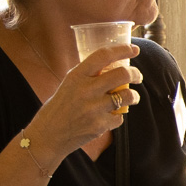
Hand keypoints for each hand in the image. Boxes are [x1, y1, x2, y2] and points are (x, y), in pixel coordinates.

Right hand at [24, 43, 141, 166]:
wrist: (47, 136)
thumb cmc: (59, 107)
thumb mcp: (68, 84)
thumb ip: (87, 75)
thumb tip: (112, 65)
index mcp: (76, 76)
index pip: (103, 55)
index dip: (122, 50)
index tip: (134, 49)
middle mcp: (85, 90)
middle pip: (122, 74)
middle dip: (136, 74)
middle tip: (137, 77)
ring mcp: (93, 109)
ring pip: (127, 96)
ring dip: (134, 96)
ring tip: (132, 97)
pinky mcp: (99, 126)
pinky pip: (120, 117)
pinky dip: (118, 116)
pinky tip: (111, 116)